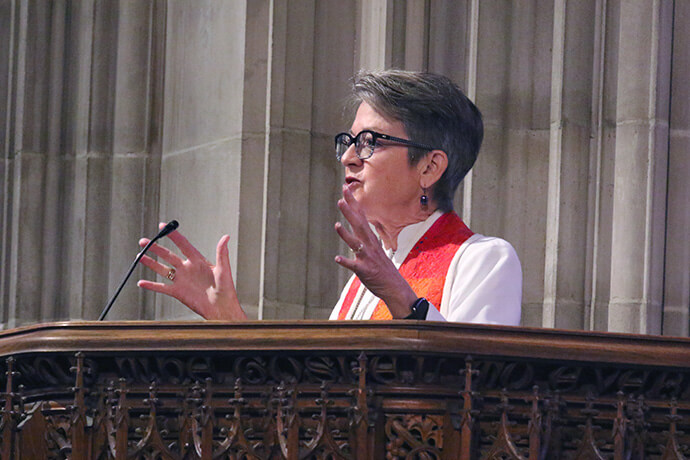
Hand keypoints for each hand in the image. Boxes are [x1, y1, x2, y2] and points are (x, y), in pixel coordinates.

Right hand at [136, 224, 245, 319]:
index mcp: (198, 261)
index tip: (163, 226)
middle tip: (144, 241)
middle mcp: (188, 269)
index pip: (183, 244)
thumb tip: (226, 237)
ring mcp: (182, 280)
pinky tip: (141, 282)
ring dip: (151, 263)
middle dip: (156, 248)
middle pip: (168, 255)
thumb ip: (222, 253)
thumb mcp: (224, 269)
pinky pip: (162, 287)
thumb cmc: (226, 289)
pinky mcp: (178, 292)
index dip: (173, 235)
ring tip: (140, 256)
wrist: (221, 309)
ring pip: (163, 269)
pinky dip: (151, 285)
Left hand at [334, 186, 416, 317]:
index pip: (361, 217)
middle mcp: (369, 245)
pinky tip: (337, 258)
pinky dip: (346, 262)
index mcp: (370, 239)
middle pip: (359, 225)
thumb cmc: (382, 268)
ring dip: (346, 235)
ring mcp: (367, 258)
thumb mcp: (374, 249)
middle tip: (341, 198)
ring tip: (337, 225)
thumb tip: (357, 229)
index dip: (353, 204)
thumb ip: (364, 239)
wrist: (394, 287)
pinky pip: (354, 265)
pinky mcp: (365, 271)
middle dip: (350, 212)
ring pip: (356, 244)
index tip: (346, 190)